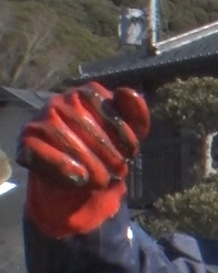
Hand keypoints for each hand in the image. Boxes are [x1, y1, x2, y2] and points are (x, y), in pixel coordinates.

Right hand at [17, 83, 150, 237]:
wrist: (79, 176)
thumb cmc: (106, 149)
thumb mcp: (128, 135)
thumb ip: (135, 114)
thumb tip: (126, 91)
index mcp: (86, 93)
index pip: (107, 108)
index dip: (123, 134)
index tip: (131, 153)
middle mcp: (60, 101)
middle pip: (88, 126)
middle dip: (110, 153)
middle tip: (120, 172)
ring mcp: (40, 118)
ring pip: (67, 140)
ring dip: (91, 165)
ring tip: (103, 180)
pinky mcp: (26, 139)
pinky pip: (43, 153)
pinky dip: (64, 168)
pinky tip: (80, 179)